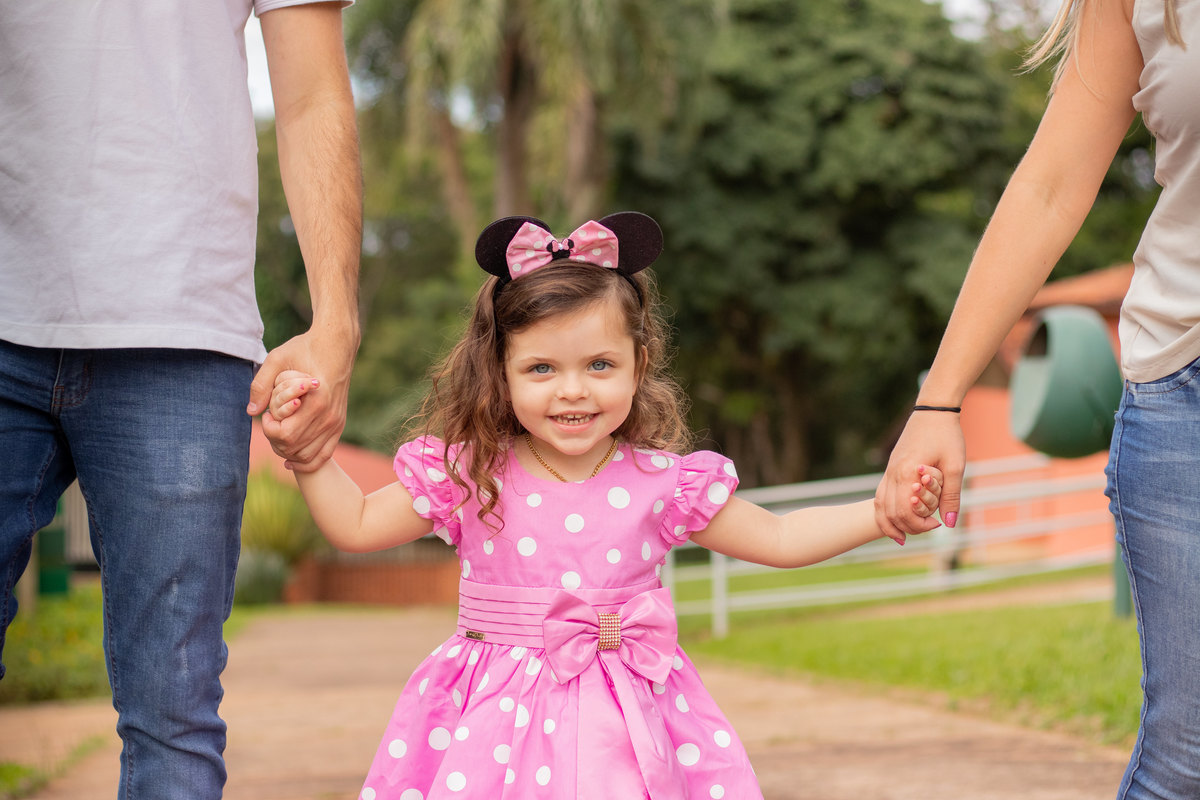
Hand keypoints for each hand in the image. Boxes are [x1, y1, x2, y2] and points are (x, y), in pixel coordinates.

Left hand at [248, 329, 356, 471]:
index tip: (266, 414)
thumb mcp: (277, 359)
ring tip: (278, 436)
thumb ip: (261, 385)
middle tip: (270, 424)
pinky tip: (291, 461)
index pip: (286, 435)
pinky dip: (307, 463)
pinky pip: (324, 455)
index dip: (268, 429)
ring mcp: (336, 423)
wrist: (336, 344)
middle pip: (294, 448)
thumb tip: (251, 412)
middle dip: (275, 441)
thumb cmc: (305, 348)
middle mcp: (329, 417)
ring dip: (288, 452)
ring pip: (307, 456)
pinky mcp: (339, 425)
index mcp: (316, 402)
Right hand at [874, 411, 963, 543]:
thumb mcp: (956, 466)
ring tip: (903, 536)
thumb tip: (948, 524)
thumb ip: (951, 496)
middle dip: (906, 527)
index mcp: (906, 473)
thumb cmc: (946, 436)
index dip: (919, 525)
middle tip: (927, 529)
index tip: (937, 525)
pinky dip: (885, 511)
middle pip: (888, 513)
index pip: (904, 512)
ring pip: (878, 505)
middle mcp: (892, 473)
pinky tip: (897, 517)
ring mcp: (888, 470)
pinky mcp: (890, 468)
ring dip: (889, 523)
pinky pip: (880, 495)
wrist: (933, 411)